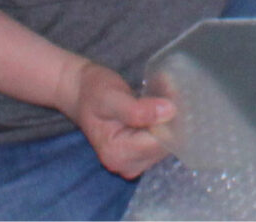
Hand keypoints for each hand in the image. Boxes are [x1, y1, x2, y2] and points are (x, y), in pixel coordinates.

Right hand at [57, 58, 174, 178]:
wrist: (82, 94)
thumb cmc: (94, 93)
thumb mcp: (112, 97)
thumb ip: (137, 109)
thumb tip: (169, 112)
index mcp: (117, 154)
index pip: (160, 143)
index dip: (171, 119)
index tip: (171, 94)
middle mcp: (126, 165)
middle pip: (166, 144)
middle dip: (172, 117)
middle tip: (167, 90)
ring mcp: (134, 163)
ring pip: (168, 142)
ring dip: (171, 118)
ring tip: (162, 95)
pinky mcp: (140, 156)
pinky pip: (164, 140)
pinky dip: (166, 122)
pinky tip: (159, 106)